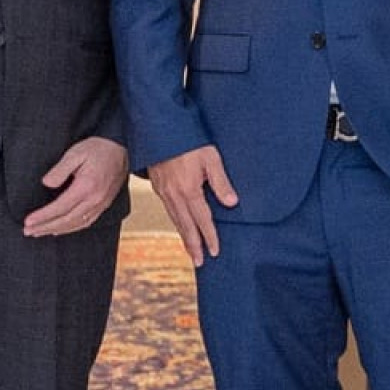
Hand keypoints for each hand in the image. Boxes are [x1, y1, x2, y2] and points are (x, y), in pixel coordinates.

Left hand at [24, 137, 129, 237]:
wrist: (122, 150)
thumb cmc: (98, 148)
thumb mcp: (76, 152)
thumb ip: (60, 169)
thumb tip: (46, 183)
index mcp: (87, 187)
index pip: (60, 207)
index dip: (43, 216)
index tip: (28, 221)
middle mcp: (95, 200)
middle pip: (66, 220)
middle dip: (45, 227)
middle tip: (28, 231)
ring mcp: (101, 204)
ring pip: (75, 224)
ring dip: (55, 230)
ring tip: (39, 232)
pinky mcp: (104, 205)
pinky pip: (86, 222)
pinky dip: (71, 228)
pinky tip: (60, 230)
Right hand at [148, 145, 238, 264]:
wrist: (158, 128)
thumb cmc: (188, 139)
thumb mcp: (210, 157)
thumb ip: (221, 182)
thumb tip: (232, 204)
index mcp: (188, 190)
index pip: (202, 220)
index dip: (210, 237)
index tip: (215, 252)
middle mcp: (174, 195)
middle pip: (186, 226)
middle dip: (194, 246)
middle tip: (200, 262)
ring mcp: (163, 192)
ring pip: (175, 220)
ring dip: (184, 236)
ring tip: (191, 250)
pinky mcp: (157, 186)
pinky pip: (168, 210)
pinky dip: (176, 222)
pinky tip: (180, 225)